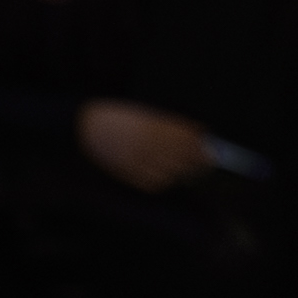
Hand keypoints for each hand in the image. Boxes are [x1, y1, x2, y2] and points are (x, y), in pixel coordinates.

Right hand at [76, 99, 210, 193]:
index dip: (202, 147)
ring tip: (191, 169)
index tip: (213, 148)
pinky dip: (163, 181)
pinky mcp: (126, 174)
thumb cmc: (117, 117)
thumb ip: (171, 124)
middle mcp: (146, 146)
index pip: (186, 142)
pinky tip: (167, 176)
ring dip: (183, 172)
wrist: (84, 127)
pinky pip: (152, 183)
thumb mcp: (145, 114)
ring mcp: (136, 162)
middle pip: (182, 159)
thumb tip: (199, 132)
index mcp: (152, 128)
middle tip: (209, 161)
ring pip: (170, 173)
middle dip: (199, 161)